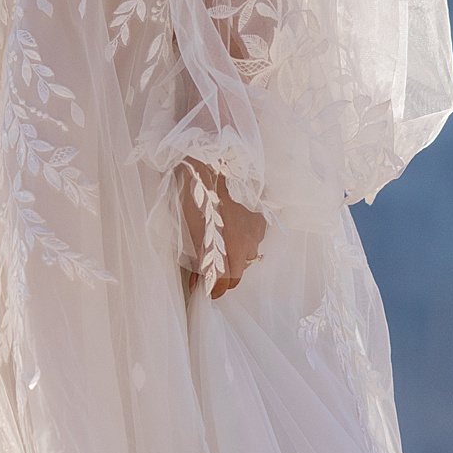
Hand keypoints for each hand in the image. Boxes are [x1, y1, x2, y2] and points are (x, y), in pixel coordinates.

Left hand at [183, 161, 266, 298]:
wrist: (211, 161)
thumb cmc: (195, 195)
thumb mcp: (190, 230)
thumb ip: (197, 259)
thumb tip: (197, 279)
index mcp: (228, 251)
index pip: (226, 283)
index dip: (215, 290)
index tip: (207, 291)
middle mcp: (247, 244)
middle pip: (238, 271)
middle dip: (225, 272)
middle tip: (210, 267)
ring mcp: (257, 230)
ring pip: (248, 253)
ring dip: (236, 252)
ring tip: (221, 239)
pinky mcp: (262, 216)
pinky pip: (255, 235)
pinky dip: (245, 234)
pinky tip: (233, 223)